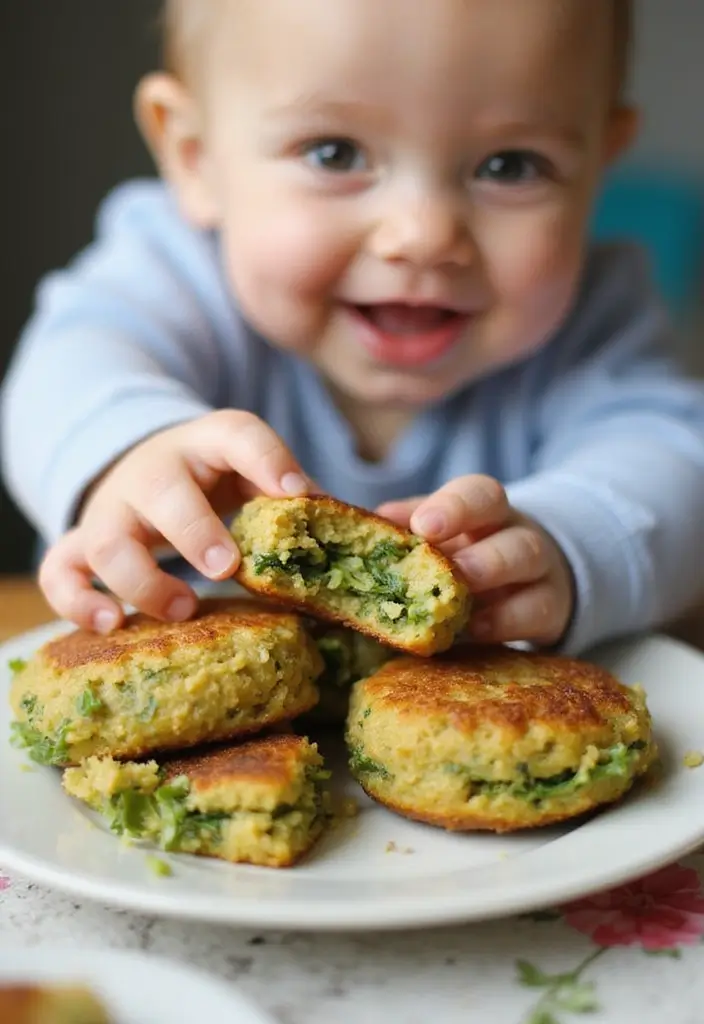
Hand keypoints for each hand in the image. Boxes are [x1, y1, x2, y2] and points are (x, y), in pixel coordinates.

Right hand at [39, 410, 315, 631]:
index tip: (296, 491)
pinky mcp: (83, 543)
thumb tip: (360, 526)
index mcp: (209, 445)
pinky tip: (113, 624)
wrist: (147, 467)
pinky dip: (78, 601)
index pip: (237, 434)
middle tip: (228, 568)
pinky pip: (59, 571)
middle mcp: (155, 472)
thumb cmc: (217, 481)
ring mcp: (113, 508)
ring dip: (143, 581)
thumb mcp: (254, 472)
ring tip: (185, 608)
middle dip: (195, 531)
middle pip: (164, 491)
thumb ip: (298, 496)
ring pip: (107, 540)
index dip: (266, 459)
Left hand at [378, 476, 574, 646]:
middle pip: (512, 532)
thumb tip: (375, 521)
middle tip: (452, 572)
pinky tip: (475, 632)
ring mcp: (539, 571)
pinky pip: (536, 612)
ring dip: (494, 581)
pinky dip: (505, 622)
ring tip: (461, 603)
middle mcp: (516, 533)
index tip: (423, 527)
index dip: (452, 508)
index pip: (478, 494)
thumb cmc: (469, 551)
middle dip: (482, 555)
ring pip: (529, 564)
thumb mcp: (442, 535)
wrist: (528, 579)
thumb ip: (410, 527)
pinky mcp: (550, 608)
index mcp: (485, 510)